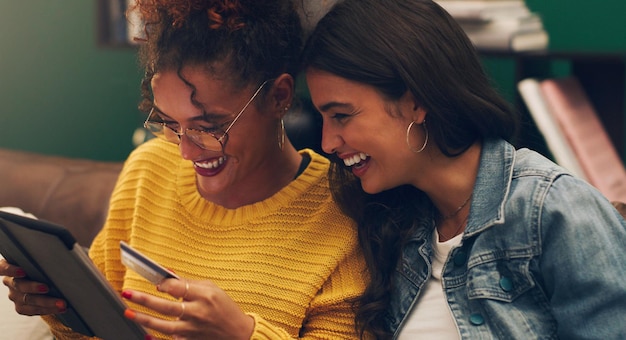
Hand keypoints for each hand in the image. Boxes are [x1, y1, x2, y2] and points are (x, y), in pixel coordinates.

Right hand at [0, 259, 66, 314]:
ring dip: (46, 302)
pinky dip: (48, 309)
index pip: (2, 268)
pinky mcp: (21, 307)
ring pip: (28, 300)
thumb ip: (40, 259)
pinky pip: (33, 310)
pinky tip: (59, 308)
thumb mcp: (37, 260)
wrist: (43, 280)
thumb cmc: (41, 266)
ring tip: (61, 303)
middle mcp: (10, 282)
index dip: (10, 270)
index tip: (22, 271)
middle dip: (34, 287)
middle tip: (46, 288)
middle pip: (19, 285)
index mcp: (9, 267)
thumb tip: (55, 252)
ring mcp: (15, 296)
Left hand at [122, 278, 253, 339]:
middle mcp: (198, 314)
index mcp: (206, 297)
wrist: (238, 333)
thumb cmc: (225, 308)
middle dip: (145, 299)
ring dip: (144, 319)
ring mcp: (193, 331)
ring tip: (129, 312)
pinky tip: (145, 336)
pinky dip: (156, 339)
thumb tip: (167, 276)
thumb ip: (189, 283)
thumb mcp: (212, 289)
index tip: (154, 281)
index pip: (180, 288)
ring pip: (164, 326)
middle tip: (127, 293)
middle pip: (167, 307)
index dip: (164, 284)